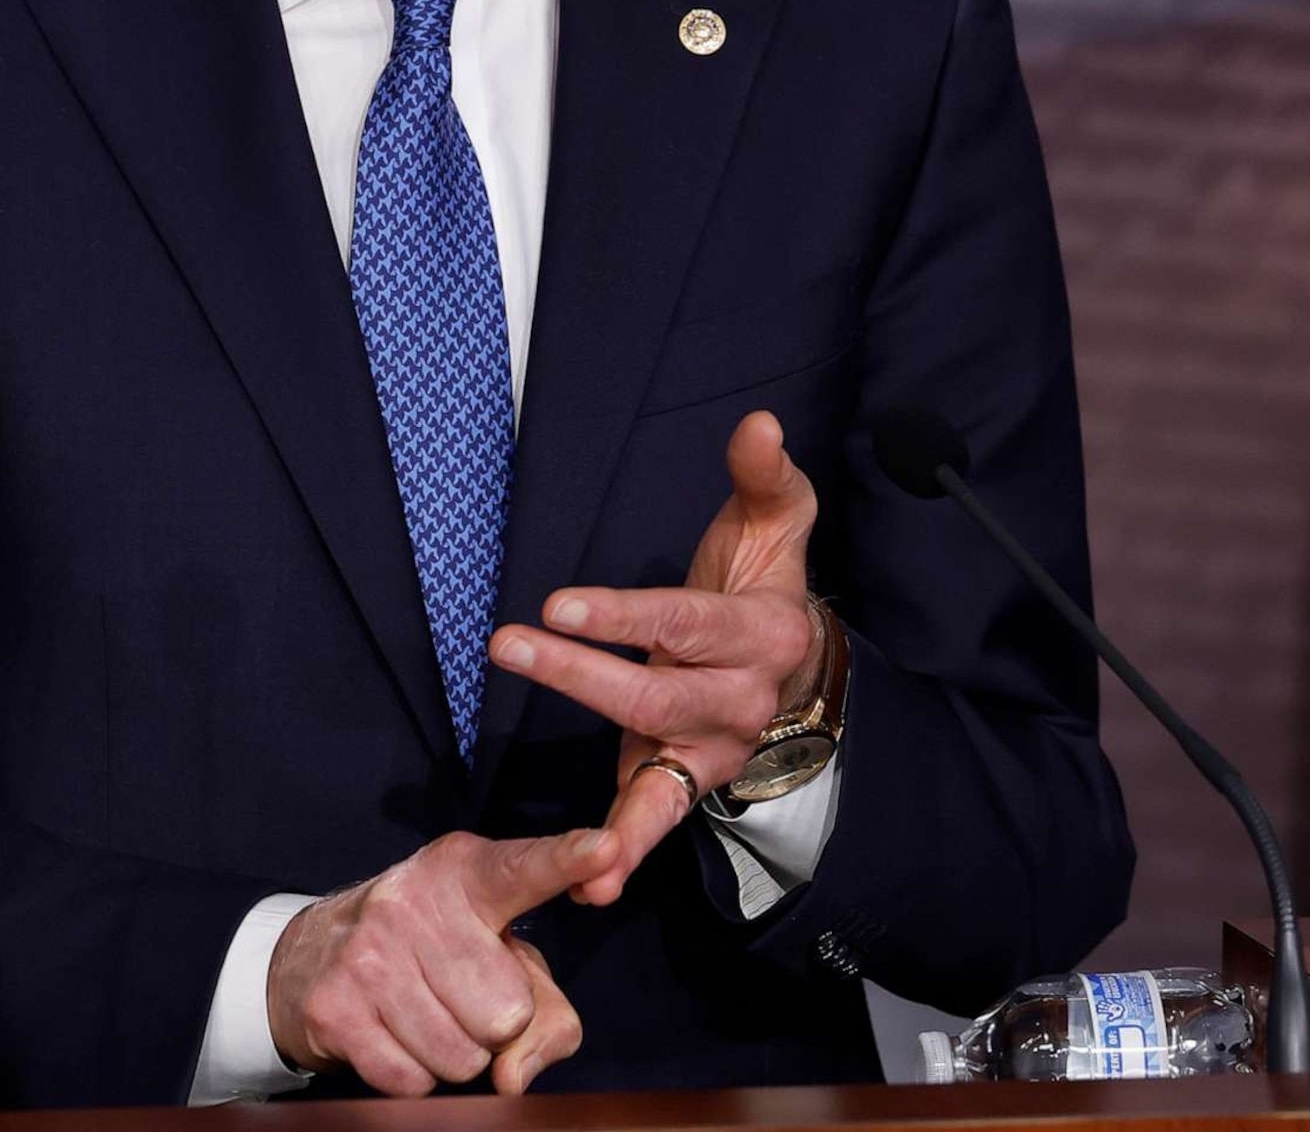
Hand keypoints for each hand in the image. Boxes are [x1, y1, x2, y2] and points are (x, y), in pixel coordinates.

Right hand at [266, 829, 609, 1095]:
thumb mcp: (501, 961)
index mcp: (464, 873)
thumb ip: (547, 1013)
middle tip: (455, 993)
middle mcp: (412, 902)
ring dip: (453, 1054)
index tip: (608, 846)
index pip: (524, 871)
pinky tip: (391, 1032)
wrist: (313, 956)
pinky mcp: (335, 1007)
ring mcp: (367, 954)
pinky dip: (412, 1075)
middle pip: (507, 1013)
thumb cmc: (433, 954)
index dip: (568, 860)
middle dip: (492, 1025)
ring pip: (462, 1058)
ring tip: (422, 1012)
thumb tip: (513, 1077)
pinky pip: (412, 1082)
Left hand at [487, 409, 821, 904]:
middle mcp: (740, 702)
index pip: (683, 622)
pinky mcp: (681, 780)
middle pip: (654, 694)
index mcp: (761, 635)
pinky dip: (626, 855)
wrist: (800, 665)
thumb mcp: (776, 522)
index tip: (561, 602)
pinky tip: (591, 885)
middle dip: (579, 675)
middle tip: (509, 644)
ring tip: (578, 846)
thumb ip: (763, 475)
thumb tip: (757, 424)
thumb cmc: (766, 581)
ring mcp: (712, 752)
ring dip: (613, 809)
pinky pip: (655, 821)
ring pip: (658, 775)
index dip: (623, 615)